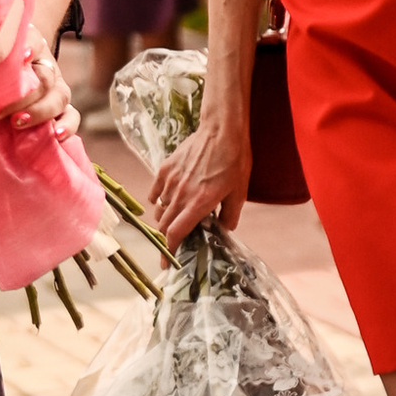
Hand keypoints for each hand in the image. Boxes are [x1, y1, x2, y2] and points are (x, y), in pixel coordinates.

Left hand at [6, 29, 79, 139]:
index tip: (23, 56)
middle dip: (22, 96)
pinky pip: (71, 116)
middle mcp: (45, 65)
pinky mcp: (62, 108)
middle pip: (44, 77)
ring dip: (40, 111)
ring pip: (59, 96)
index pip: (33, 40)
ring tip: (19, 122)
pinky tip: (56, 135)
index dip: (30, 47)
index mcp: (27, 45)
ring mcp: (55, 87)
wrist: (2, 81)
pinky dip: (67, 125)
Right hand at [147, 100, 248, 245]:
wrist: (222, 130)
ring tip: (174, 220)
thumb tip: (225, 229)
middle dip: (166, 239)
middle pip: (165, 225)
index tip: (167, 265)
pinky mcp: (166, 168)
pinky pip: (155, 191)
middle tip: (171, 246)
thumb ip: (230, 215)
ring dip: (165, 219)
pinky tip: (164, 200)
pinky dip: (158, 200)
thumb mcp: (240, 193)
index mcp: (198, 204)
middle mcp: (180, 195)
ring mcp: (171, 181)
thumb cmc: (234, 161)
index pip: (176, 234)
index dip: (170, 252)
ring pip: (160, 209)